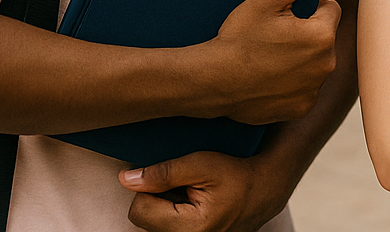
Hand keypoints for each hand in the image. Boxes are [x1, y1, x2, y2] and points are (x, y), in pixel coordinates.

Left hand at [119, 152, 288, 231]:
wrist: (263, 190)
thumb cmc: (235, 174)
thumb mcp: (202, 164)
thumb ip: (163, 172)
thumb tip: (125, 179)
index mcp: (189, 228)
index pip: (139, 210)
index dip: (150, 188)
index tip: (174, 178)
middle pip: (144, 220)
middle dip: (157, 198)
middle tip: (184, 186)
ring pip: (153, 225)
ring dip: (165, 208)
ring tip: (189, 195)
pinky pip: (166, 228)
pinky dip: (173, 215)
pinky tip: (191, 205)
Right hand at [206, 0, 342, 124]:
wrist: (211, 81)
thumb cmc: (239, 37)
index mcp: (322, 35)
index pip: (330, 9)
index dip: (308, 8)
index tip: (283, 16)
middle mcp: (326, 65)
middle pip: (324, 37)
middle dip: (306, 33)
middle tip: (273, 37)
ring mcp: (313, 89)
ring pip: (315, 63)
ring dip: (301, 58)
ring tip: (269, 57)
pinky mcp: (301, 107)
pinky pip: (304, 87)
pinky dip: (292, 83)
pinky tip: (269, 78)